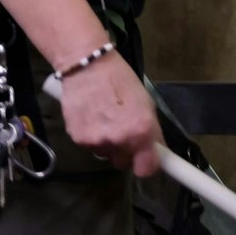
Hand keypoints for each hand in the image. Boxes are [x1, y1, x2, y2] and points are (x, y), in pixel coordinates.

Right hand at [58, 51, 161, 175]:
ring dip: (108, 143)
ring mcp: (96, 141)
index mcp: (140, 130)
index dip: (148, 164)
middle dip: (126, 151)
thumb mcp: (145, 102)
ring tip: (105, 117)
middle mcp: (119, 140)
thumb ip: (151, 130)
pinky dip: (92, 136)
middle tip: (123, 130)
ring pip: (106, 154)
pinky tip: (91, 116)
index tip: (147, 158)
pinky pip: (90, 146)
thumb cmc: (121, 79)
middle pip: (124, 163)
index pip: (147, 169)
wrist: (87, 65)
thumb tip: (157, 150)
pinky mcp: (78, 139)